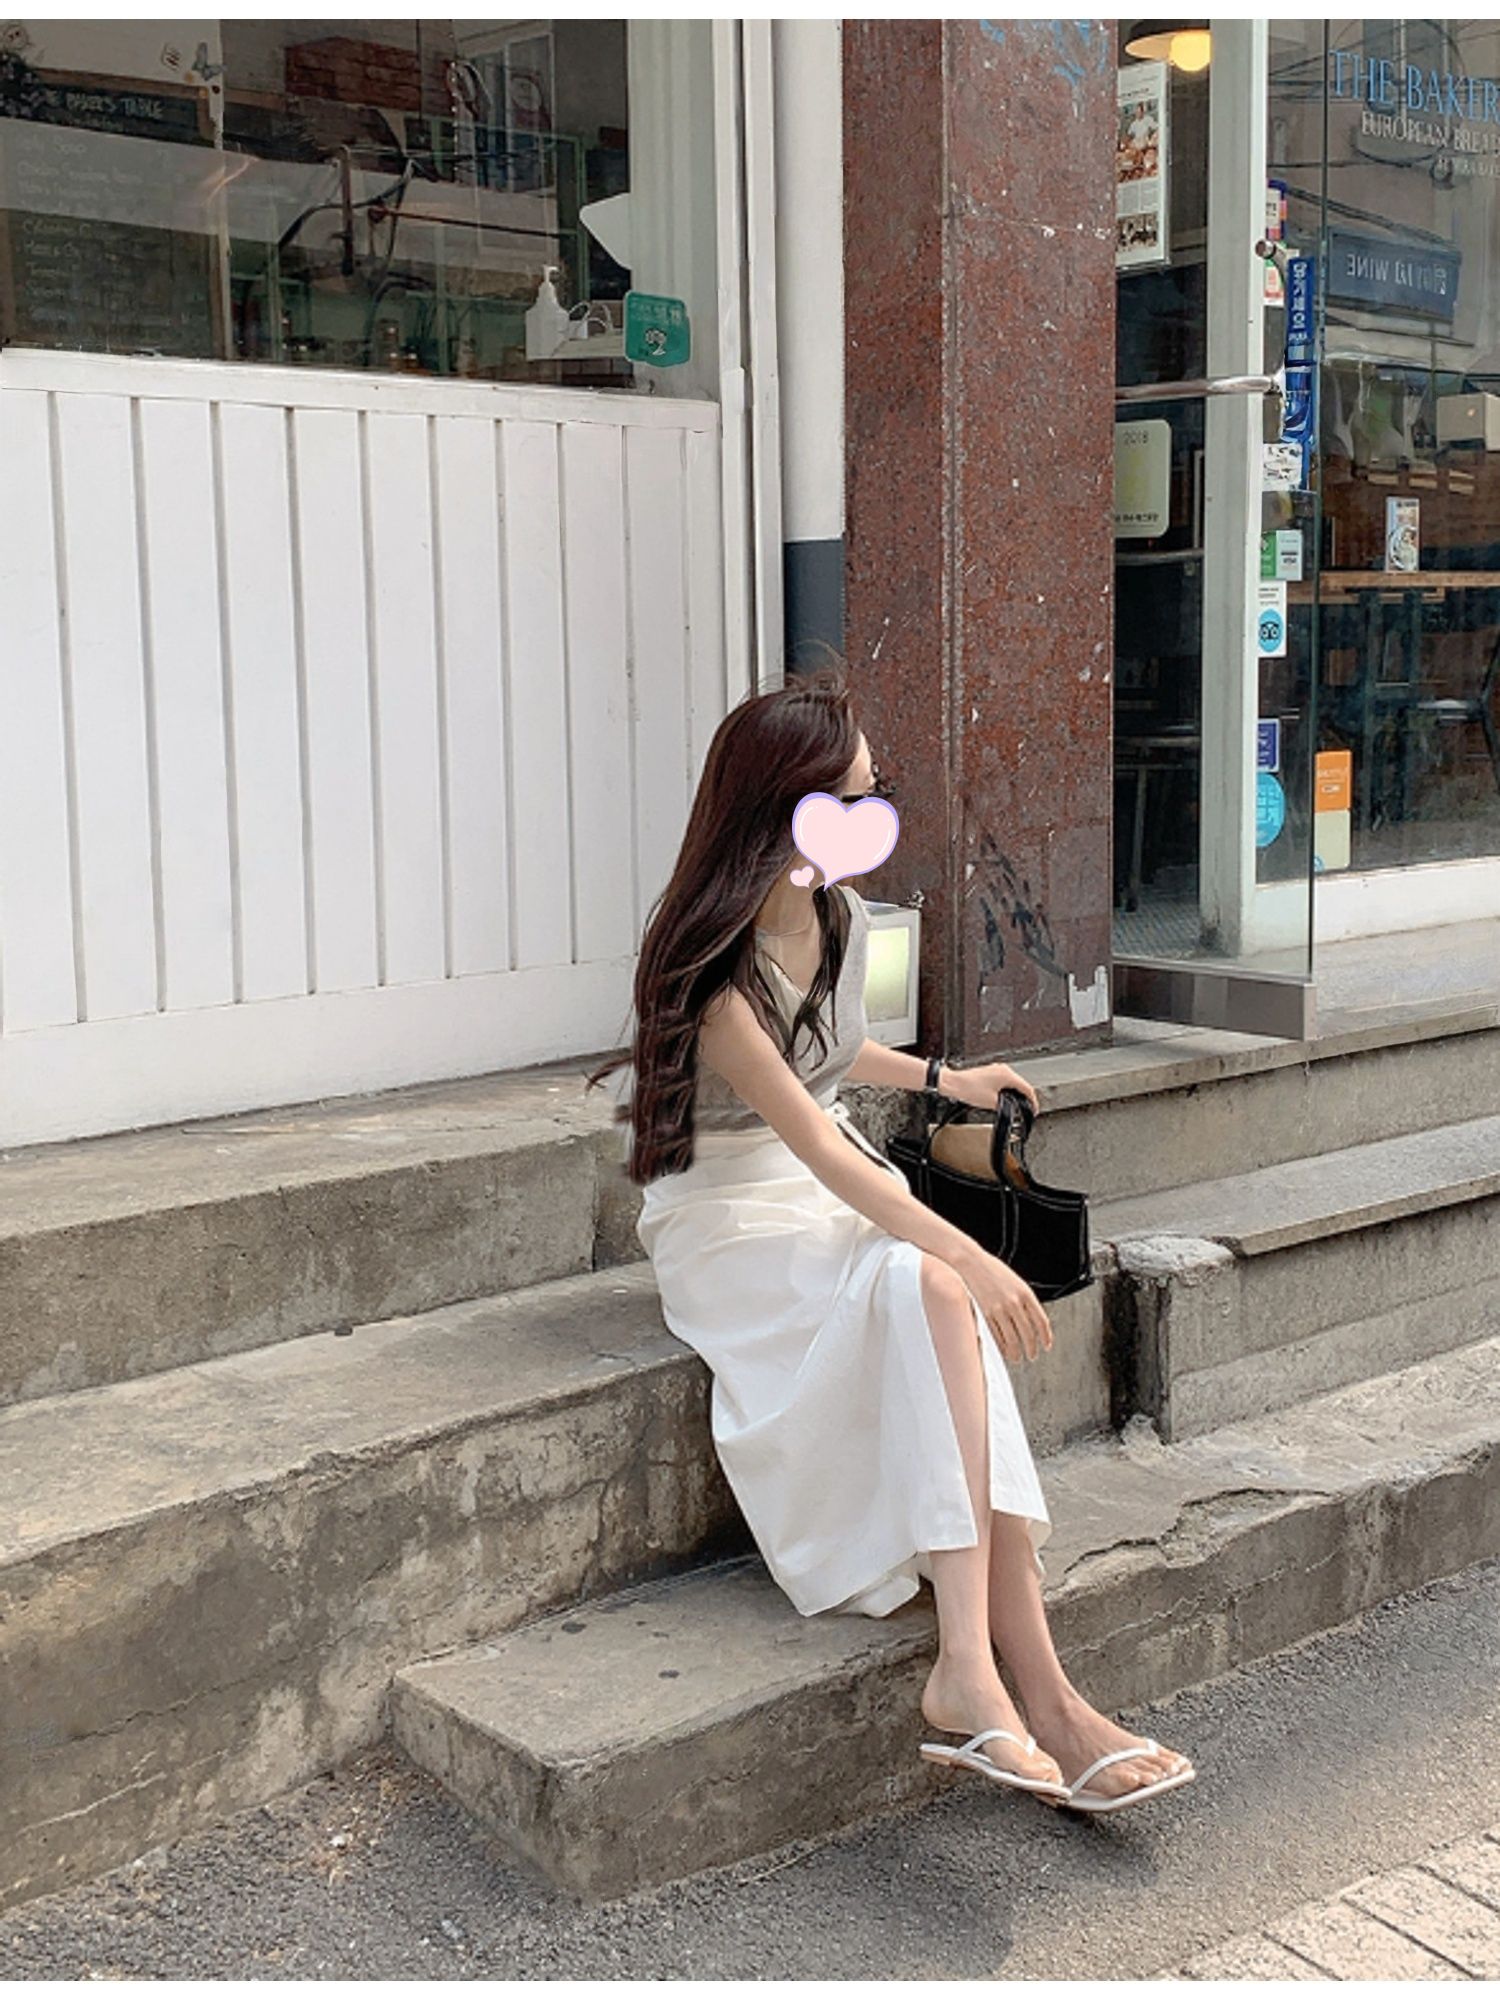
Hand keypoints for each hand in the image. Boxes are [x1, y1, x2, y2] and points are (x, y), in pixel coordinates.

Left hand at [943, 1060, 1038, 1116]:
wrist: (953, 1083)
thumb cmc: (968, 1089)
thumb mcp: (992, 1103)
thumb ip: (1007, 1105)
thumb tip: (1012, 1108)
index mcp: (1007, 1075)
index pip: (1027, 1088)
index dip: (1033, 1101)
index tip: (1033, 1109)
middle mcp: (1003, 1069)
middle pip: (1021, 1084)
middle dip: (1024, 1097)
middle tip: (1026, 1109)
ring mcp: (996, 1069)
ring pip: (1013, 1082)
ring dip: (1015, 1094)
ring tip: (1015, 1105)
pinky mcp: (990, 1072)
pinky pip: (1004, 1081)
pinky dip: (1007, 1090)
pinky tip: (1003, 1098)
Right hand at [953, 1245, 1052, 1363]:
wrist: (973, 1263)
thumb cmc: (995, 1271)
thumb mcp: (1018, 1283)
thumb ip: (1026, 1301)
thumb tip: (1033, 1322)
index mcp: (1026, 1294)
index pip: (1041, 1321)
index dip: (1046, 1337)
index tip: (1046, 1345)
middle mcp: (1014, 1303)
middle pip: (1028, 1334)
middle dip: (1032, 1348)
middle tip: (1032, 1355)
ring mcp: (1000, 1309)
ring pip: (1012, 1339)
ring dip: (1017, 1352)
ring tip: (1018, 1357)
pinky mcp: (986, 1313)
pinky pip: (997, 1336)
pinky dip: (1002, 1346)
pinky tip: (1004, 1351)